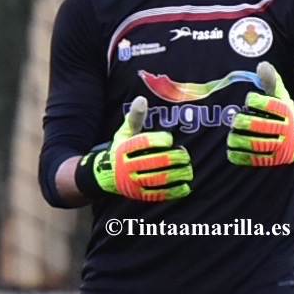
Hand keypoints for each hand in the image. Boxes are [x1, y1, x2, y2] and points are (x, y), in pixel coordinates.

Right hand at [78, 97, 192, 201]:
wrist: (104, 176)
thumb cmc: (120, 149)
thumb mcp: (124, 132)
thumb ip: (135, 117)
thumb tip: (142, 99)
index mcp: (124, 149)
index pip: (143, 143)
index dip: (159, 140)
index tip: (170, 139)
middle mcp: (127, 166)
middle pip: (154, 162)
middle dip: (173, 159)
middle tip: (185, 155)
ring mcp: (133, 182)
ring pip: (158, 179)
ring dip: (177, 175)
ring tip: (189, 171)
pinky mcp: (139, 195)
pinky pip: (158, 194)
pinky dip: (174, 191)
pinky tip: (186, 187)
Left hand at [227, 61, 293, 168]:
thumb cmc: (288, 116)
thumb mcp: (284, 98)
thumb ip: (272, 82)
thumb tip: (262, 65)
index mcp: (285, 111)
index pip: (270, 105)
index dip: (256, 101)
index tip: (248, 100)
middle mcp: (284, 128)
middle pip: (261, 126)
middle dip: (244, 123)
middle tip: (234, 120)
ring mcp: (280, 146)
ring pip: (257, 144)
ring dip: (240, 141)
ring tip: (231, 137)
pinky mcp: (274, 159)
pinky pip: (255, 159)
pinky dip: (241, 156)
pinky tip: (231, 152)